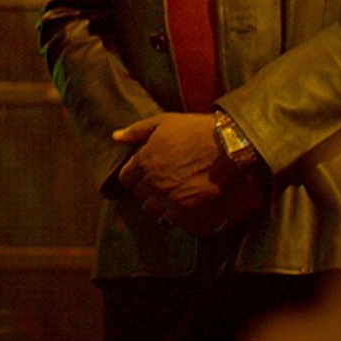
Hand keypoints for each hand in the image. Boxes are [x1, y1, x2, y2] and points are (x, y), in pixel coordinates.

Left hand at [113, 113, 267, 233]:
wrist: (225, 144)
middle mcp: (152, 180)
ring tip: (168, 194)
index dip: (134, 175)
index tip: (144, 173)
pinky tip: (179, 203)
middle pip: (138, 194)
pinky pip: (168, 219)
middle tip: (159, 181)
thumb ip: (136, 131)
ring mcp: (168, 195)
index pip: (126, 178)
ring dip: (157, 203)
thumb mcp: (162, 122)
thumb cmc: (193, 129)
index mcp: (143, 160)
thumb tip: (115, 137)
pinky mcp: (185, 207)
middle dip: (146, 188)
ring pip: (150, 209)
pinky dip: (171, 213)